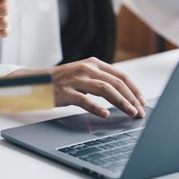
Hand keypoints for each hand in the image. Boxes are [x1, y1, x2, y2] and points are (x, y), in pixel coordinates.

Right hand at [13, 57, 145, 117]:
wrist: (36, 81)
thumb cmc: (63, 81)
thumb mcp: (84, 74)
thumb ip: (101, 79)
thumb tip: (123, 93)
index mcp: (93, 63)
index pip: (120, 75)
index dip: (134, 88)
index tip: (142, 101)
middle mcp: (86, 68)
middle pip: (115, 82)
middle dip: (131, 98)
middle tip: (139, 111)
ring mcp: (75, 79)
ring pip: (104, 89)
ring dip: (120, 102)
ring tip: (130, 112)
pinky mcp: (65, 91)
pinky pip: (84, 100)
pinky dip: (96, 107)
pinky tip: (105, 114)